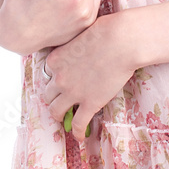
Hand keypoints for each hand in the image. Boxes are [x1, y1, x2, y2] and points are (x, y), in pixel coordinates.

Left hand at [41, 11, 136, 140]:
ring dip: (59, 116)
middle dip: (53, 98)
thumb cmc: (105, 31)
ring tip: (64, 119)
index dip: (54, 78)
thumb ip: (72, 47)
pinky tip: (80, 137)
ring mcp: (73, 92)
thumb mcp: (79, 35)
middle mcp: (59, 78)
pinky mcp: (90, 103)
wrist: (121, 40)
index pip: (47, 74)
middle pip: (47, 94)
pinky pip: (78, 124)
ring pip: (56, 111)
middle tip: (60, 101)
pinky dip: (77, 132)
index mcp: (55, 59)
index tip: (60, 81)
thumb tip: (77, 51)